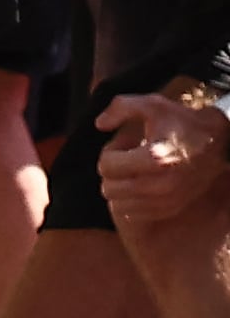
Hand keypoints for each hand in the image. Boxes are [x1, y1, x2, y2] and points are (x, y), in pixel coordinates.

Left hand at [98, 92, 229, 221]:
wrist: (219, 142)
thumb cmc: (182, 121)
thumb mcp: (152, 104)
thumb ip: (120, 107)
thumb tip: (99, 124)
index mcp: (155, 157)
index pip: (106, 166)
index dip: (109, 153)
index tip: (123, 146)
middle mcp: (162, 184)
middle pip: (109, 187)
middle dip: (111, 172)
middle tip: (125, 160)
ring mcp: (167, 199)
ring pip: (117, 203)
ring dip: (119, 187)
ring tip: (133, 172)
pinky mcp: (171, 208)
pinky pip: (133, 213)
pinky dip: (130, 200)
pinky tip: (141, 184)